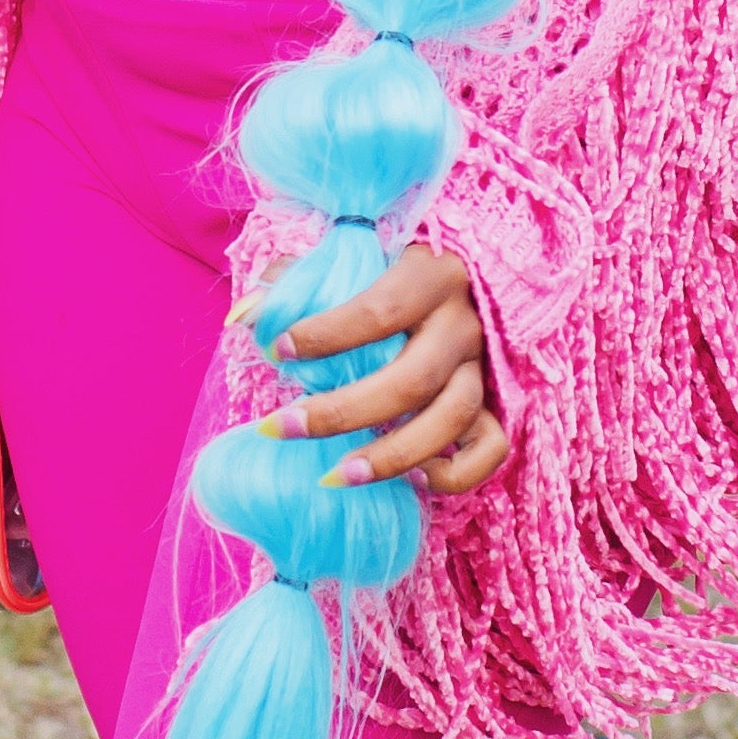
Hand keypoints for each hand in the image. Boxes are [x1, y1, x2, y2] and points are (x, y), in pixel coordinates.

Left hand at [259, 239, 508, 496]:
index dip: (326, 334)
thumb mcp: (347, 261)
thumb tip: (243, 317)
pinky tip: (412, 477)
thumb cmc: (387, 272)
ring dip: (392, 456)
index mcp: (431, 276)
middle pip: (412, 379)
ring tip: (333, 476)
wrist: (457, 276)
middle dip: (341, 411)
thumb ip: (296, 282)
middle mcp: (464, 323)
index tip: (276, 349)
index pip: (381, 310)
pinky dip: (455, 472)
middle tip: (280, 426)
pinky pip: (490, 448)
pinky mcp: (494, 402)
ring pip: (453, 418)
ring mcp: (482, 366)